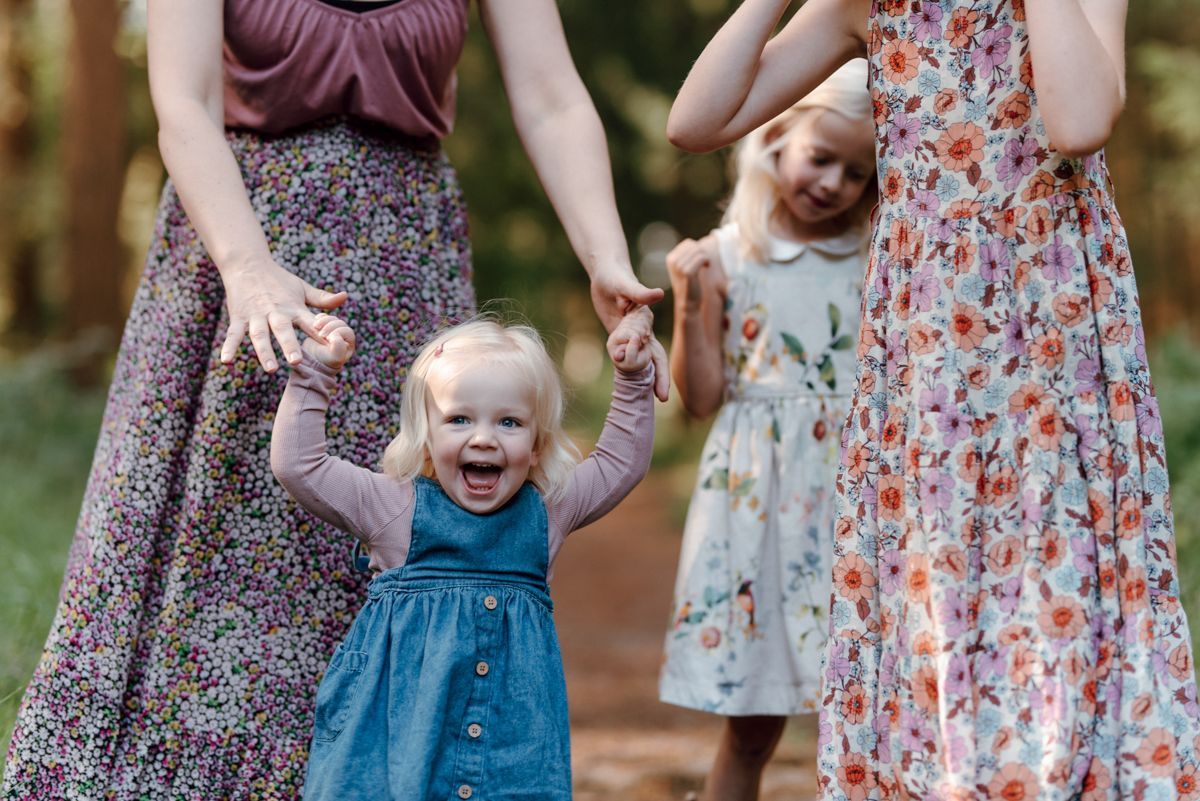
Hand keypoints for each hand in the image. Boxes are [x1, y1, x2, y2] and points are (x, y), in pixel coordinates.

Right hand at [219, 258, 347, 371]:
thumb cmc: (279, 280)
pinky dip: (228, 347)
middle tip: (297, 362)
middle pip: (283, 330)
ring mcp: (256, 315)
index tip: (331, 346)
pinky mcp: (238, 317)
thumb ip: (322, 299)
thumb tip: (345, 297)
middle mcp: (275, 312)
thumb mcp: (302, 287)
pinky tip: (225, 361)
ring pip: (260, 335)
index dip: (320, 333)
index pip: (310, 322)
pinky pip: (233, 334)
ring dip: (264, 352)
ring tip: (271, 369)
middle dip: (290, 345)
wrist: (248, 264)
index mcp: (293, 308)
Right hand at [301, 314, 356, 370]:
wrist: (311, 361)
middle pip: (339, 323)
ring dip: (324, 321)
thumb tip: (336, 336)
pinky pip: (324, 317)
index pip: (346, 331)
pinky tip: (315, 322)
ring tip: (316, 326)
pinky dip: (320, 318)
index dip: (336, 332)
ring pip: (332, 319)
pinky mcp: (324, 328)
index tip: (326, 339)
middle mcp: (343, 336)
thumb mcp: (334, 358)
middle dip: (329, 326)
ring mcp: (333, 331)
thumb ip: (339, 348)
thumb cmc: (325, 362)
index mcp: (349, 342)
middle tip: (321, 334)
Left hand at [590, 265, 668, 399]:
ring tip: (644, 395)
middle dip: (658, 379)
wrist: (606, 272)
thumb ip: (641, 292)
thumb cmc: (616, 276)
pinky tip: (625, 378)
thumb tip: (659, 294)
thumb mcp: (625, 284)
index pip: (656, 352)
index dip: (660, 372)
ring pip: (639, 358)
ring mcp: (631, 332)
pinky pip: (624, 352)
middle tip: (662, 399)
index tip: (663, 393)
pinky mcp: (619, 332)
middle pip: (654, 359)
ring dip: (642, 374)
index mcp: (646, 322)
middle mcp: (642, 330)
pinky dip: (626, 364)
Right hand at [665, 238, 710, 310]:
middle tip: (704, 263)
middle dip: (702, 252)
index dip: (697, 249)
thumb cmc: (690, 284)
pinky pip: (701, 258)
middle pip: (694, 246)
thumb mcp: (684, 268)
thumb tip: (693, 243)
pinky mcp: (687, 273)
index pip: (688, 243)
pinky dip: (707, 261)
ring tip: (706, 265)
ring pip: (698, 251)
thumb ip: (686, 255)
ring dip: (705, 257)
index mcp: (670, 258)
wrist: (688, 303)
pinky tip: (707, 267)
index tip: (699, 260)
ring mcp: (679, 267)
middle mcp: (673, 261)